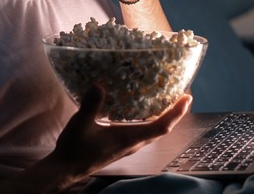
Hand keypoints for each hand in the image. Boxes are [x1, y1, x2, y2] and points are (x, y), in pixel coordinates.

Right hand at [50, 84, 191, 178]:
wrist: (66, 168)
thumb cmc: (75, 149)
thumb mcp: (81, 123)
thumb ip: (91, 104)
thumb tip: (99, 85)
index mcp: (129, 139)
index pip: (161, 127)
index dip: (176, 113)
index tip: (187, 98)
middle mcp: (133, 144)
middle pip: (162, 128)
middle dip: (174, 112)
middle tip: (182, 93)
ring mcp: (128, 146)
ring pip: (153, 131)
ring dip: (163, 116)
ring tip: (167, 99)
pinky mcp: (121, 145)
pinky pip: (143, 132)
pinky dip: (150, 120)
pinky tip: (143, 109)